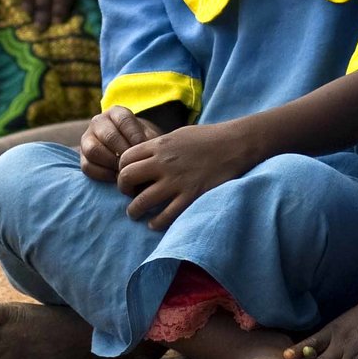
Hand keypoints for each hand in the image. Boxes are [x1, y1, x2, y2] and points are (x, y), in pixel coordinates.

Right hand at [78, 107, 162, 186]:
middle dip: (124, 153)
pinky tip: (115, 177)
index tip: (144, 151)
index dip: (135, 137)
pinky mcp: (81, 156)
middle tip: (135, 164)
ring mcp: (87, 138)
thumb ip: (149, 141)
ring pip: (94, 150)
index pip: (124, 120)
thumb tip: (148, 152)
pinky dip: (102, 174)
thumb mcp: (147, 136)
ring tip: (125, 171)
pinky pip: (87, 166)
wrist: (127, 151)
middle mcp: (98, 121)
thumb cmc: (140, 142)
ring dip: (111, 163)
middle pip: (109, 137)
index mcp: (116, 112)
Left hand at [116, 122, 256, 230]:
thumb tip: (144, 159)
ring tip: (135, 213)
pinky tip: (155, 223)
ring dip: (134, 210)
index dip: (121, 170)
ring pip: (141, 202)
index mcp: (160, 144)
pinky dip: (155, 223)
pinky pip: (165, 216)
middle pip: (127, 178)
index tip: (128, 177)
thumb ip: (159, 147)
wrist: (236, 144)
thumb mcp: (179, 134)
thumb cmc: (209, 137)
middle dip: (123, 189)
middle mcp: (163, 162)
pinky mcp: (190, 196)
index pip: (125, 158)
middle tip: (129, 194)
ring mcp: (176, 181)